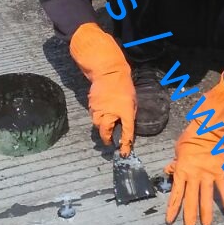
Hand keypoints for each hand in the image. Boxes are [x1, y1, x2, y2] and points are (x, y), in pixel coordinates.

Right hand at [69, 22, 134, 155]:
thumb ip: (129, 115)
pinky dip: (98, 118)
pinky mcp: (91, 105)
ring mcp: (99, 110)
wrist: (108, 72)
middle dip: (107, 138)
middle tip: (110, 141)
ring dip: (102, 129)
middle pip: (105, 132)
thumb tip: (125, 124)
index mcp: (125, 112)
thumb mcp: (132, 101)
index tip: (123, 152)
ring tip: (105, 128)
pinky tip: (101, 115)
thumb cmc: (124, 86)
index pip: (126, 132)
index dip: (125, 144)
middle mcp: (110, 113)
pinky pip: (94, 116)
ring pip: (98, 125)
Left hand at [165, 129, 223, 224]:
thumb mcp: (177, 151)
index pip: (176, 194)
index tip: (170, 220)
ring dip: (206, 213)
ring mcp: (208, 176)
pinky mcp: (220, 173)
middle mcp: (194, 177)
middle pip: (191, 199)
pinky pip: (223, 189)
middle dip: (189, 215)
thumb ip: (174, 164)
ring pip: (206, 198)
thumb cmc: (191, 138)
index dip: (173, 208)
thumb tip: (169, 171)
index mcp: (182, 172)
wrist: (209, 130)